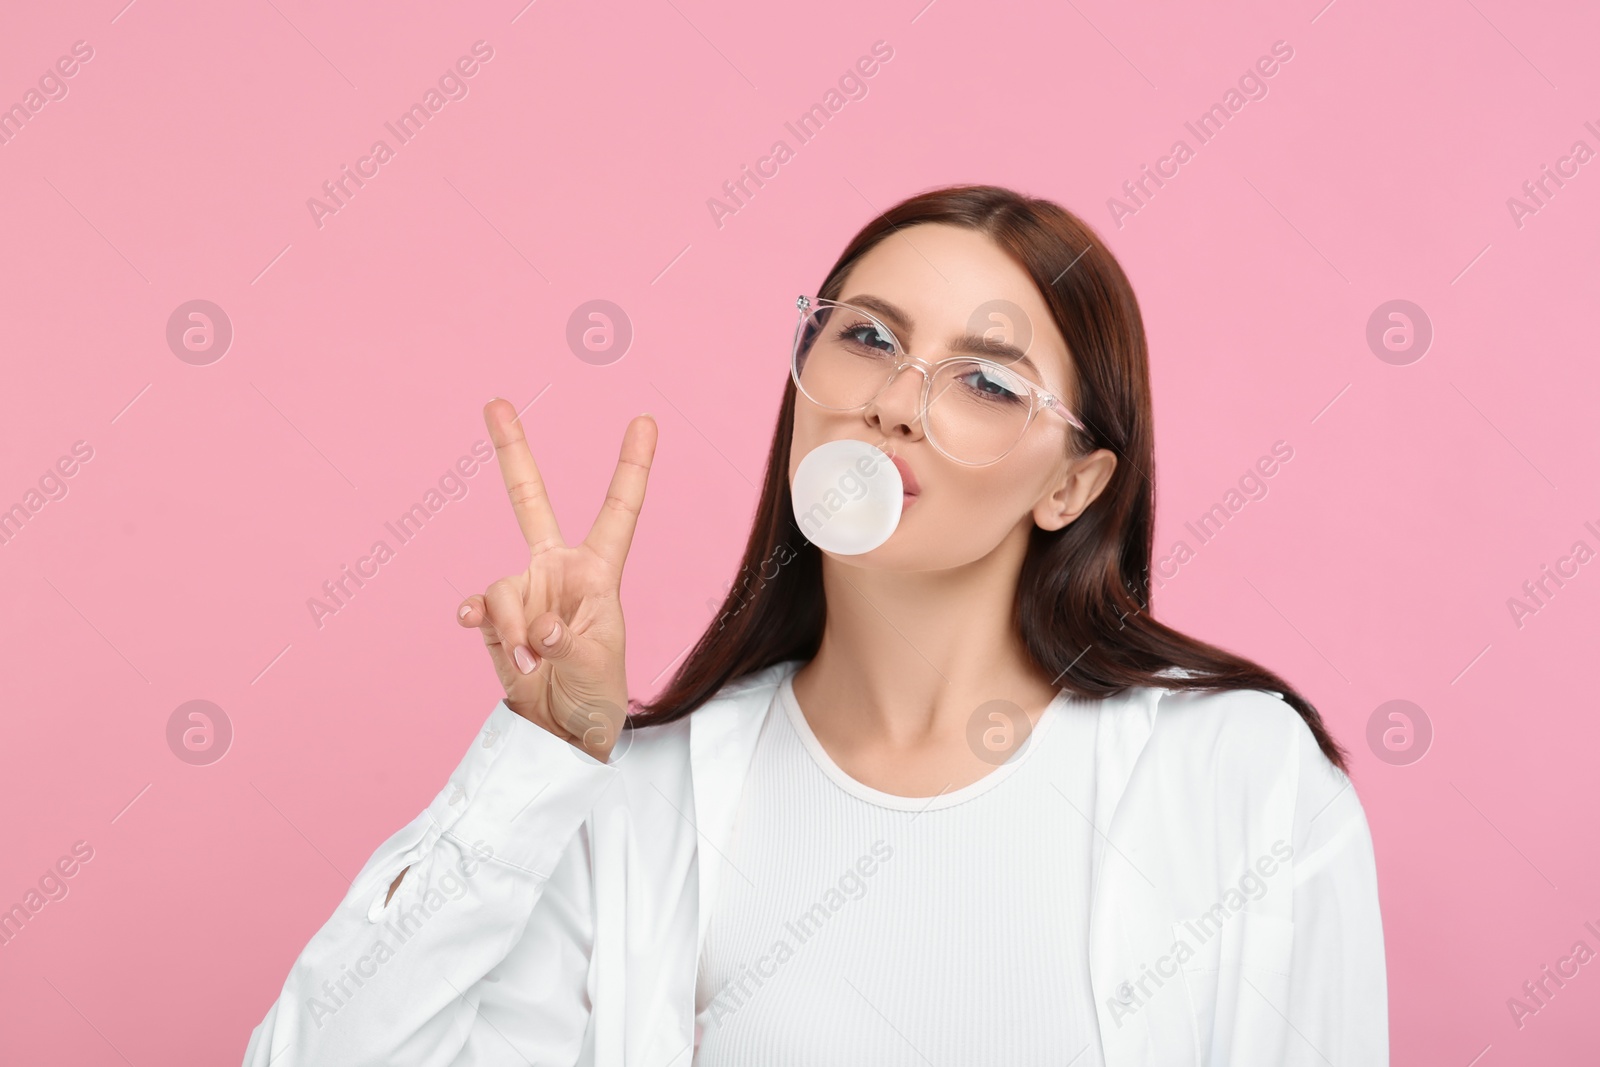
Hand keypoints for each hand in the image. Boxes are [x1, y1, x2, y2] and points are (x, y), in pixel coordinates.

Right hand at [456, 399, 656, 762]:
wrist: (558, 734)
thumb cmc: (595, 698)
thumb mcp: (596, 670)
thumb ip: (565, 645)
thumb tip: (537, 628)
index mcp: (599, 572)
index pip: (619, 511)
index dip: (631, 466)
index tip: (645, 419)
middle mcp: (558, 570)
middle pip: (530, 501)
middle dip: (511, 451)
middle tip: (494, 402)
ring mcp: (523, 591)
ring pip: (502, 584)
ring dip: (514, 628)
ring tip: (532, 662)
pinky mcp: (494, 617)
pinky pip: (480, 607)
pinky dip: (486, 627)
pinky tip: (486, 637)